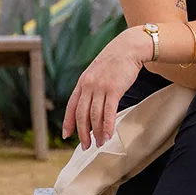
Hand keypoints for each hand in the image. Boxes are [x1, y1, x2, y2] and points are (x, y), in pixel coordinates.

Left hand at [62, 27, 148, 148]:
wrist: (128, 48)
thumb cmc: (114, 62)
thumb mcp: (97, 73)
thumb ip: (91, 88)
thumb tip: (90, 106)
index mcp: (82, 82)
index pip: (71, 106)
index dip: (68, 122)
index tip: (67, 135)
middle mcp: (88, 86)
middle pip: (81, 115)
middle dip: (83, 133)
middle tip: (86, 146)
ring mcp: (100, 87)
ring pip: (94, 116)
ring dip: (96, 133)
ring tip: (100, 143)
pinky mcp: (114, 89)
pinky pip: (108, 112)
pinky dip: (107, 126)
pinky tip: (108, 135)